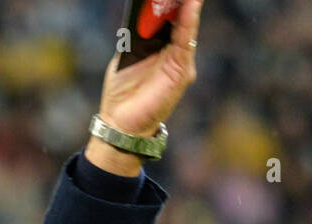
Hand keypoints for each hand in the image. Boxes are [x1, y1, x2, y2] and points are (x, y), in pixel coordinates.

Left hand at [85, 0, 201, 175]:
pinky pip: (186, 42)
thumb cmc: (121, 94)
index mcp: (158, 49)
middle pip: (181, 20)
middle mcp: (172, 54)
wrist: (121, 124)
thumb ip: (135, 40)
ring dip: (188, 6)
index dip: (171, 3)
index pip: (169, 19)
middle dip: (182, 2)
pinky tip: (190, 6)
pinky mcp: (181, 72)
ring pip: (187, 27)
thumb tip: (140, 20)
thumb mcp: (125, 59)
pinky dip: (189, 22)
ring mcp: (179, 62)